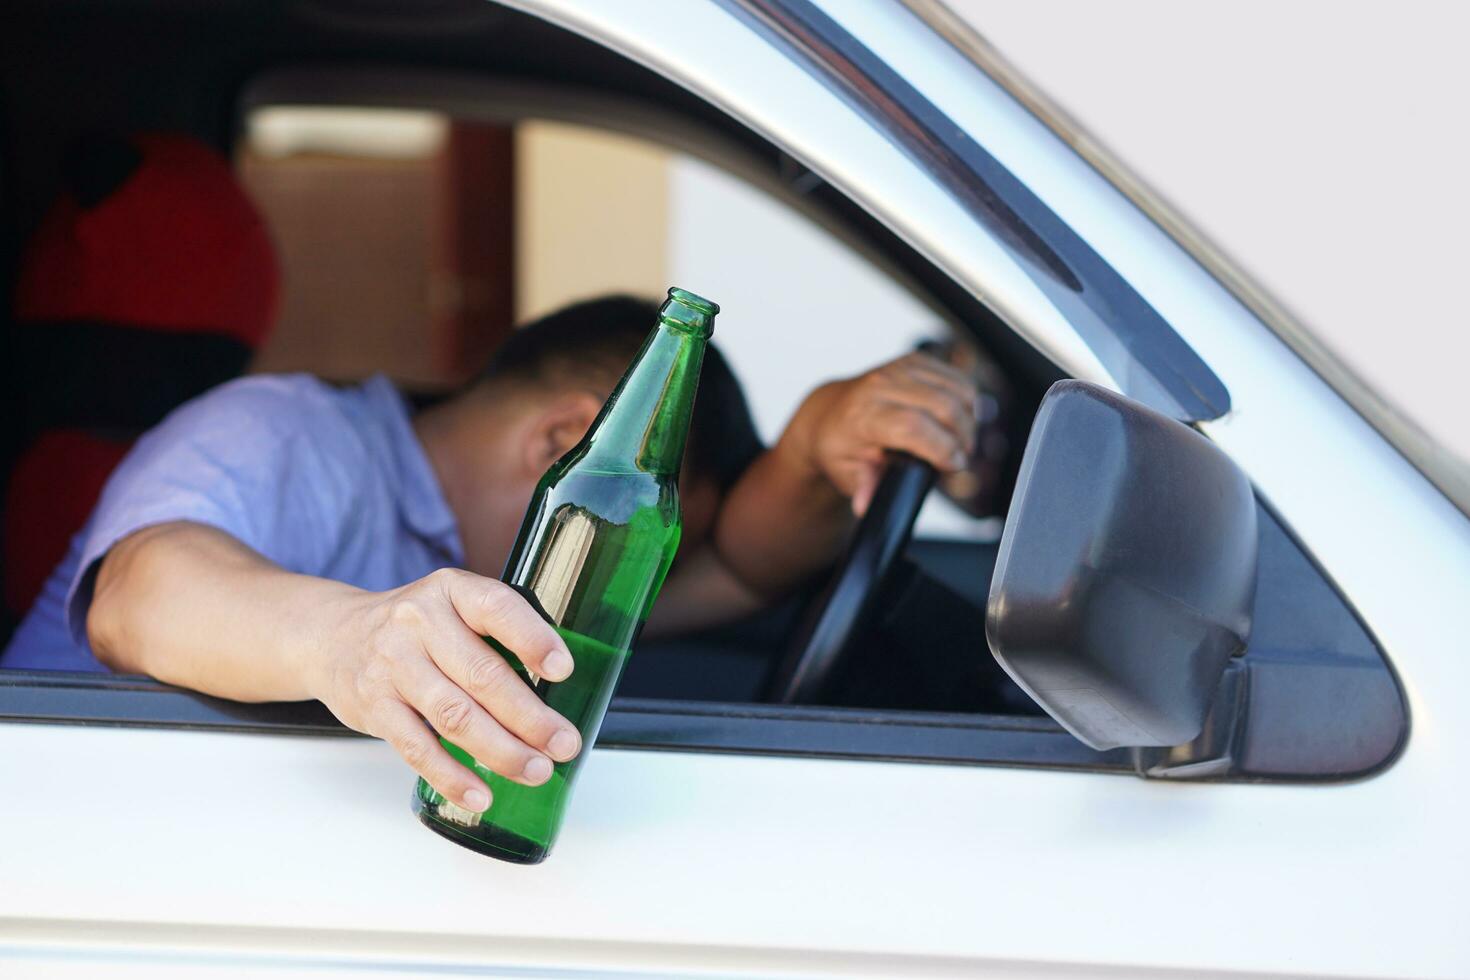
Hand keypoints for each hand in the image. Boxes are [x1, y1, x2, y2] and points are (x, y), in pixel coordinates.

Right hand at [308, 568, 581, 814]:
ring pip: (454, 716)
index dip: (533, 639)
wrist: (332, 637)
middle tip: (564, 743)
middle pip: (482, 675)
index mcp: (451, 591)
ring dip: (501, 751)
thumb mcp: (452, 606)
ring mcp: (393, 666)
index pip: (497, 609)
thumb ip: (496, 632)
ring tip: (536, 770)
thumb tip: (560, 686)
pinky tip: (481, 794)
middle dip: (530, 717)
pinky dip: (452, 776)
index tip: (563, 670)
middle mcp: (419, 624)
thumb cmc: (414, 627)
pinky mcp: (374, 706)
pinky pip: (417, 748)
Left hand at [779, 351, 979, 515]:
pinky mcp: (916, 361)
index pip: (913, 426)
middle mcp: (881, 386)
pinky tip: (956, 420)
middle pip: (944, 407)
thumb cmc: (839, 444)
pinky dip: (967, 402)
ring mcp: (899, 369)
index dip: (942, 449)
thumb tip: (866, 505)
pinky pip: (958, 379)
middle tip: (960, 458)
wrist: (829, 411)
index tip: (953, 466)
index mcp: (863, 415)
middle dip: (962, 438)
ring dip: (968, 420)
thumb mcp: (844, 472)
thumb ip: (862, 487)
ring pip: (957, 391)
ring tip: (959, 441)